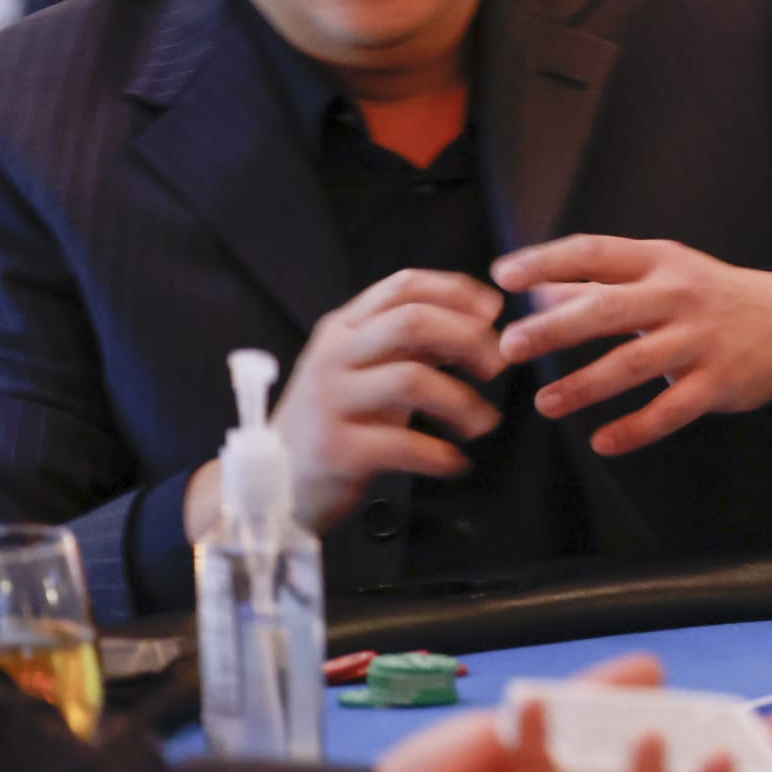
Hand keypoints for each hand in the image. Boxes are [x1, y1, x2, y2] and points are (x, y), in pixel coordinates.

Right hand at [194, 269, 508, 534]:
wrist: (273, 485)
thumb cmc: (337, 420)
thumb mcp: (368, 368)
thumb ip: (412, 341)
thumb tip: (478, 318)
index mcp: (343, 329)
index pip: (403, 286)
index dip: (456, 291)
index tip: (494, 311)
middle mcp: (333, 357)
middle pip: (412, 321)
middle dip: (469, 339)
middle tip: (498, 366)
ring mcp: (330, 402)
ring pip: (412, 379)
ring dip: (463, 402)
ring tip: (484, 423)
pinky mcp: (334, 449)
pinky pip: (402, 444)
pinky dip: (440, 455)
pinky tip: (454, 462)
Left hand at [494, 237, 771, 455]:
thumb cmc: (708, 297)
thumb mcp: (662, 274)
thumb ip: (601, 284)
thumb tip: (536, 293)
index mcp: (659, 261)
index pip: (594, 252)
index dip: (546, 262)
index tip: (503, 276)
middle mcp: (679, 295)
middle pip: (608, 310)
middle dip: (555, 329)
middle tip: (511, 347)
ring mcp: (701, 340)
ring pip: (633, 365)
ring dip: (584, 385)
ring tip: (545, 403)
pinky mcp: (718, 383)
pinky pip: (670, 412)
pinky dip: (634, 429)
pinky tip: (602, 442)